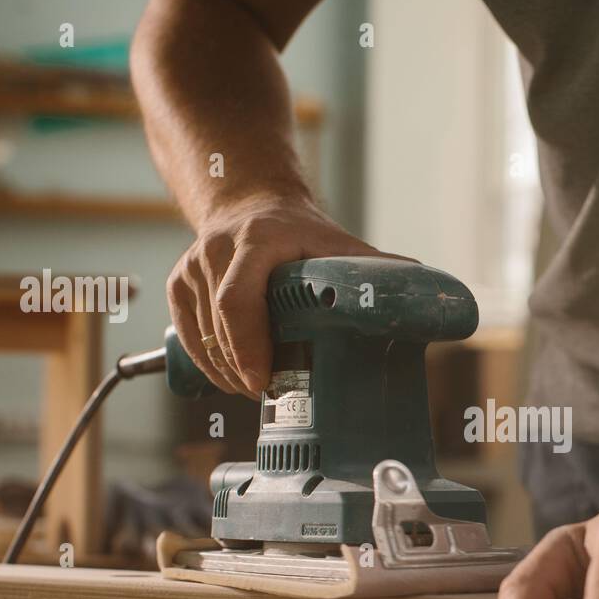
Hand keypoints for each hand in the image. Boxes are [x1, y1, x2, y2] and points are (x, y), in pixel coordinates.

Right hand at [166, 193, 398, 395]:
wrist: (249, 204)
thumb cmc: (299, 232)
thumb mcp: (335, 244)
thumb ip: (372, 268)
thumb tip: (422, 287)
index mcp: (257, 241)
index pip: (237, 299)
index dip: (248, 344)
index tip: (262, 380)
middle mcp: (215, 251)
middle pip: (219, 328)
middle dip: (242, 370)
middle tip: (269, 394)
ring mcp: (190, 269)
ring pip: (202, 339)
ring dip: (228, 373)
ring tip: (257, 388)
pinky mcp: (177, 286)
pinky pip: (187, 338)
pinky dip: (209, 365)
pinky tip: (233, 377)